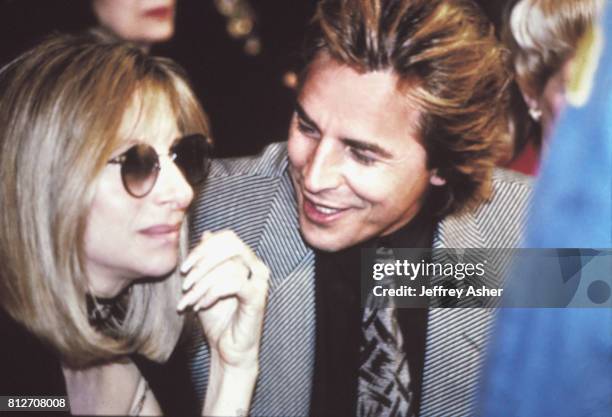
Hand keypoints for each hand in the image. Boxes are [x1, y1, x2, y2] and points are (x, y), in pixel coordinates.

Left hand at [178, 230, 268, 369]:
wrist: (226, 350)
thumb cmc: (217, 318)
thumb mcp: (204, 285)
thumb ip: (206, 260)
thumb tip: (207, 234)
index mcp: (245, 260)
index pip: (227, 238)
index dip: (203, 248)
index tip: (184, 268)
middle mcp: (256, 266)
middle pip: (230, 244)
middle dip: (202, 261)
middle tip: (185, 282)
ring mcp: (260, 281)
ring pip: (228, 266)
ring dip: (201, 284)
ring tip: (189, 301)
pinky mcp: (258, 297)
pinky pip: (234, 282)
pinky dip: (212, 293)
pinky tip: (202, 305)